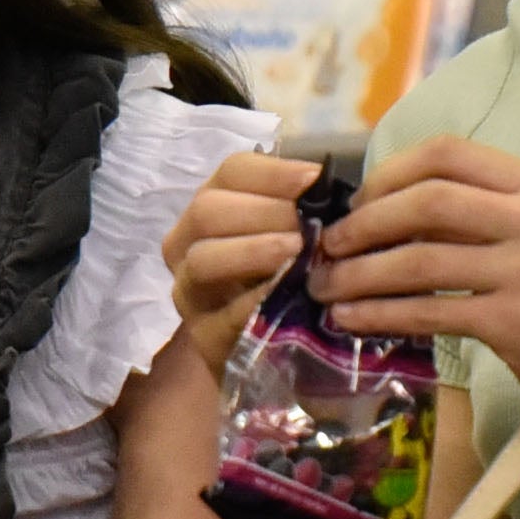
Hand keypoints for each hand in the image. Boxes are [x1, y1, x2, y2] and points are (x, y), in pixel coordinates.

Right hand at [163, 149, 318, 377]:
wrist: (267, 346)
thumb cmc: (283, 275)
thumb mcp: (288, 233)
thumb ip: (300, 206)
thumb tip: (332, 183)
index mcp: (212, 205)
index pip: (231, 172)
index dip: (272, 172)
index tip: (313, 179)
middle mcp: (188, 244)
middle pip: (209, 210)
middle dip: (264, 212)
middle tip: (307, 223)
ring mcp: (190, 292)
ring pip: (205, 259)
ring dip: (254, 250)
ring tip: (298, 250)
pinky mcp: (204, 336)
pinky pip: (225, 314)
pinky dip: (257, 299)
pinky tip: (289, 291)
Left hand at [311, 136, 519, 437]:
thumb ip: (485, 218)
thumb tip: (390, 213)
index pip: (449, 152)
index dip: (389, 173)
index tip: (358, 202)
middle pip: (426, 198)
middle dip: (363, 222)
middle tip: (327, 247)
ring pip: (418, 257)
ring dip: (358, 273)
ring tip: (325, 288)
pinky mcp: (515, 321)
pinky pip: (427, 310)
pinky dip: (379, 314)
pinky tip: (352, 320)